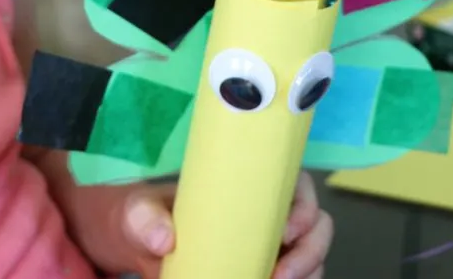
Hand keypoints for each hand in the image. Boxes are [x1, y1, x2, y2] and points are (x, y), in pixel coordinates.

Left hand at [94, 170, 332, 278]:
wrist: (137, 246)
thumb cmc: (144, 216)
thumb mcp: (138, 211)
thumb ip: (145, 217)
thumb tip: (165, 237)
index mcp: (245, 185)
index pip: (294, 182)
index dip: (303, 203)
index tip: (286, 228)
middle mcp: (266, 213)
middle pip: (315, 223)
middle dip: (311, 248)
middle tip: (282, 273)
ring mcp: (269, 245)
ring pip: (313, 255)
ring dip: (308, 271)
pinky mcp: (265, 269)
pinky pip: (298, 276)